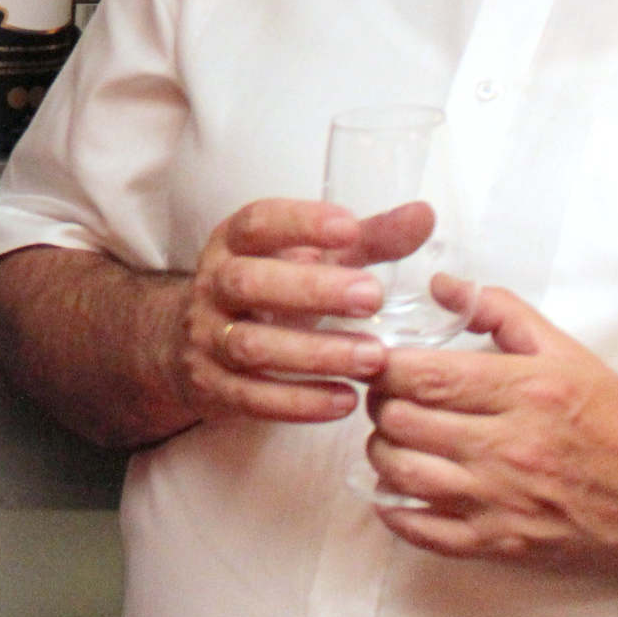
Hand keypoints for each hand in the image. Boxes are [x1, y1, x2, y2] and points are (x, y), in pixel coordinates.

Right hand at [167, 197, 428, 424]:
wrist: (193, 344)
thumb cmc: (271, 292)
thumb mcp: (310, 260)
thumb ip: (368, 239)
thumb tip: (424, 215)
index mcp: (234, 244)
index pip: (256, 223)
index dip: (298, 224)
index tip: (349, 227)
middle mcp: (213, 286)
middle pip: (248, 283)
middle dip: (310, 290)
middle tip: (373, 297)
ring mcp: (206, 338)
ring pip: (250, 345)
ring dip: (314, 352)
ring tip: (373, 358)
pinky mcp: (212, 386)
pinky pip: (251, 397)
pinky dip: (299, 401)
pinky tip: (345, 400)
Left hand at [366, 281, 617, 593]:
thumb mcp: (569, 353)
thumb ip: (502, 311)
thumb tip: (443, 287)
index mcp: (526, 392)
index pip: (422, 376)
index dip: (383, 366)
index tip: (380, 361)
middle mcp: (510, 447)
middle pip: (402, 421)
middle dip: (380, 404)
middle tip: (387, 397)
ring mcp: (503, 500)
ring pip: (402, 473)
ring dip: (382, 452)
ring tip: (394, 438)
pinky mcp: (503, 543)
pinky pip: (424, 530)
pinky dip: (395, 511)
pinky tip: (395, 493)